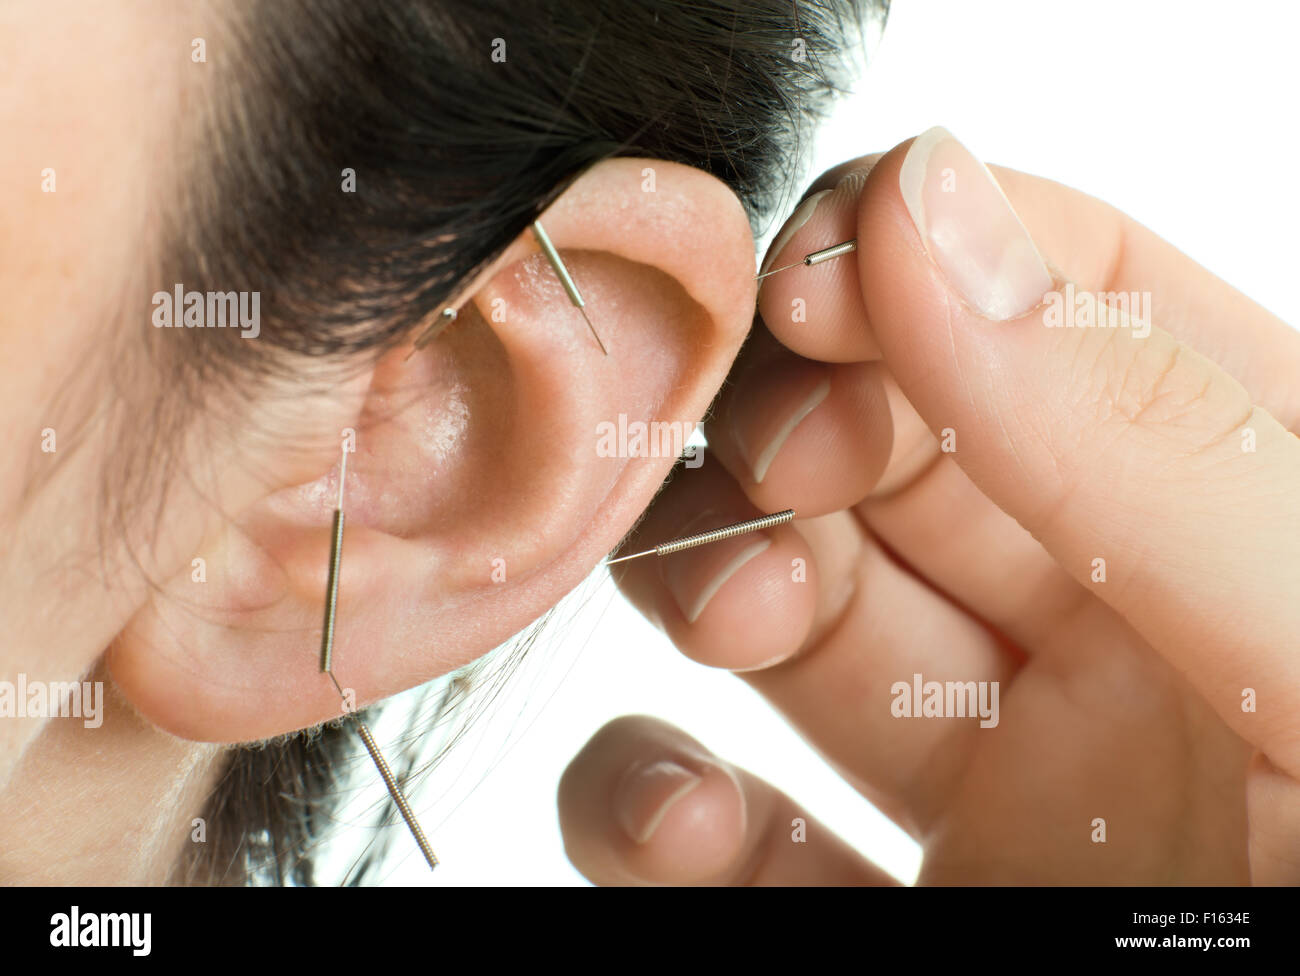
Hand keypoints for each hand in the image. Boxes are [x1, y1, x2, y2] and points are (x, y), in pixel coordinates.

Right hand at [557, 128, 1299, 884]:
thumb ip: (1153, 443)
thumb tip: (932, 211)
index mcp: (1239, 525)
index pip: (1054, 293)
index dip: (915, 252)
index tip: (805, 287)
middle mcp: (1107, 637)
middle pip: (887, 441)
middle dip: (794, 427)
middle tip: (764, 477)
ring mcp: (986, 775)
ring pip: (783, 609)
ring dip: (710, 585)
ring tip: (727, 621)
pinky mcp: (882, 903)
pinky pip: (729, 820)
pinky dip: (659, 799)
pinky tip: (688, 815)